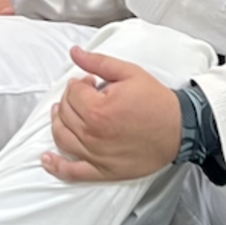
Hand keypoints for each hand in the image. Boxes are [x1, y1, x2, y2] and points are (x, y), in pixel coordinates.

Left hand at [41, 46, 182, 181]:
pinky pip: (72, 172)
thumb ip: (98, 62)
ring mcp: (95, 155)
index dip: (79, 83)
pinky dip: (56, 166)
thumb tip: (75, 52)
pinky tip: (46, 159)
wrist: (179, 129)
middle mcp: (92, 134)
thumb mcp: (129, 73)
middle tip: (82, 94)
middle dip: (70, 99)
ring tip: (62, 113)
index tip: (90, 82)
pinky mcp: (102, 170)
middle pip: (65, 113)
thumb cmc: (157, 102)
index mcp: (98, 110)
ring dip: (58, 122)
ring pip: (62, 137)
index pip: (73, 92)